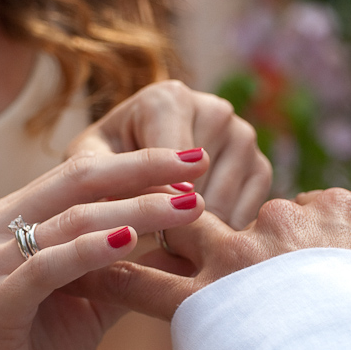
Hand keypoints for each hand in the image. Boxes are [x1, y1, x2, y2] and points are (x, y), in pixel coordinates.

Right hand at [0, 148, 209, 349]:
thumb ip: (130, 268)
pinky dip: (92, 250)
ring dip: (137, 209)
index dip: (142, 162)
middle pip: (81, 179)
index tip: (195, 159)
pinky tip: (131, 241)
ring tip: (188, 207)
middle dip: (146, 168)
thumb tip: (188, 246)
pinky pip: (49, 266)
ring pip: (72, 219)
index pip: (86, 173)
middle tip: (199, 164)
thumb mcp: (94, 301)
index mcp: (18, 216)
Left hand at [67, 80, 272, 228]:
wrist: (127, 174)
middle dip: (177, 224)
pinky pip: (248, 214)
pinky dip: (223, 235)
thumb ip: (119, 181)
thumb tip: (174, 201)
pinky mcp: (261, 166)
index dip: (160, 204)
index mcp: (169, 98)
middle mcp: (215, 109)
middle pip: (203, 187)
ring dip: (199, 235)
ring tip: (171, 248)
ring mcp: (244, 136)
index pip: (174, 162)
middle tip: (155, 250)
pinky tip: (196, 241)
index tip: (148, 234)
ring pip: (226, 205)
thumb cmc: (99, 170)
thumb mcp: (89, 172)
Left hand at [79, 159, 350, 319]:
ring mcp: (239, 262)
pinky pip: (145, 280)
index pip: (292, 210)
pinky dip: (114, 269)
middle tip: (174, 233)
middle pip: (229, 211)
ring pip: (182, 230)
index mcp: (335, 215)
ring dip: (148, 226)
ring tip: (112, 224)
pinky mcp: (205, 307)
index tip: (274, 262)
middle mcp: (281, 226)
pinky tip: (81, 265)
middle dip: (202, 216)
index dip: (279, 236)